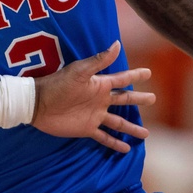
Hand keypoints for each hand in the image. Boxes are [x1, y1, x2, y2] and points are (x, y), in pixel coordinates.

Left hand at [31, 41, 153, 151]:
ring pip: (118, 122)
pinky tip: (125, 149)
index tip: (149, 72)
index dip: (135, 75)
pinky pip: (104, 137)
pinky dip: (115, 143)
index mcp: (100, 84)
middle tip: (154, 99)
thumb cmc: (58, 84)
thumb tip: (117, 43)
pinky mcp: (86, 128)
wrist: (39, 104)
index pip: (123, 79)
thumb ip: (99, 60)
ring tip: (146, 134)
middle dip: (139, 100)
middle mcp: (100, 100)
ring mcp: (94, 115)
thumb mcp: (80, 71)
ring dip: (131, 128)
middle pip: (125, 100)